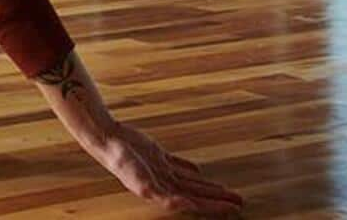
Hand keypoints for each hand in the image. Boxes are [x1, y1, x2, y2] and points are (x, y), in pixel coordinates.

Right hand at [87, 121, 242, 216]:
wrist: (107, 139)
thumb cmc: (120, 160)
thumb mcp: (139, 179)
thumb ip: (159, 194)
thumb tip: (182, 204)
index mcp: (160, 193)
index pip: (193, 202)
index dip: (212, 206)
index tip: (230, 208)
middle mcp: (163, 184)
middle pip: (196, 194)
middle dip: (217, 199)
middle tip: (239, 202)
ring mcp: (160, 171)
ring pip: (191, 182)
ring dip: (209, 187)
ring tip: (227, 192)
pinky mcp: (157, 157)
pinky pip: (178, 166)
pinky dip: (190, 169)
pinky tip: (199, 172)